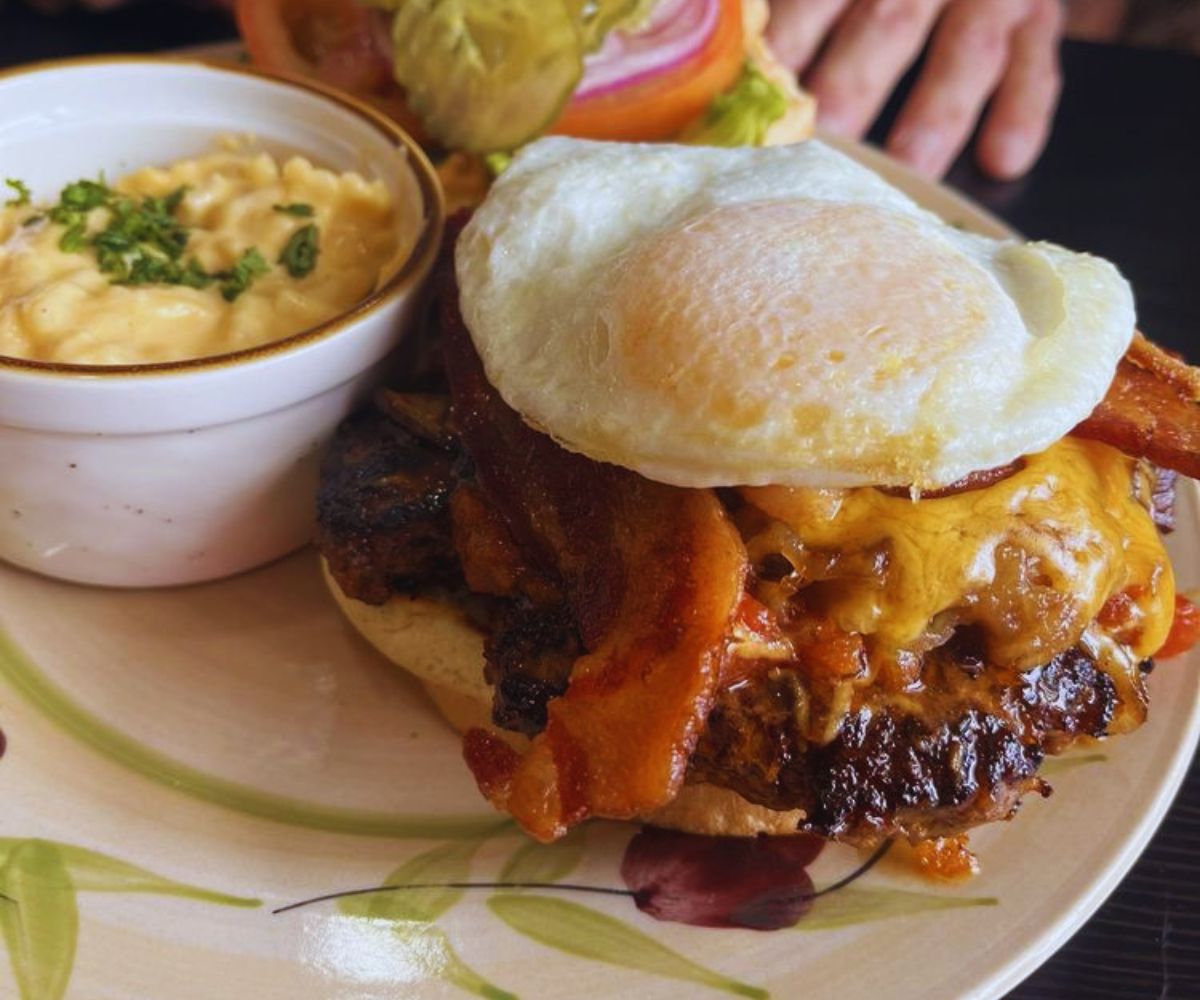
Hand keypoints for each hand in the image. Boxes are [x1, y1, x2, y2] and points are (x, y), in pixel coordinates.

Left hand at [767, 0, 1064, 179]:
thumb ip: (800, 16)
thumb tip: (737, 77)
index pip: (817, 1)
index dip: (787, 46)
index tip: (758, 104)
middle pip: (887, 24)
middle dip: (852, 88)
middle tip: (823, 147)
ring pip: (965, 50)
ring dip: (936, 113)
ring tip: (908, 168)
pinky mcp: (1041, 17)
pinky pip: (1037, 63)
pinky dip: (1025, 109)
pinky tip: (1004, 158)